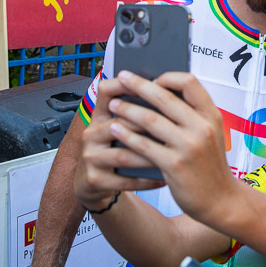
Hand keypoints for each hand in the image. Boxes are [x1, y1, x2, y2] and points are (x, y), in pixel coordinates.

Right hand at [74, 76, 164, 208]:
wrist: (93, 183)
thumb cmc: (115, 150)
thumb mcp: (120, 128)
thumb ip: (137, 112)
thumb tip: (170, 94)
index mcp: (100, 115)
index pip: (107, 91)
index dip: (126, 85)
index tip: (153, 84)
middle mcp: (92, 133)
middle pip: (120, 122)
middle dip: (148, 125)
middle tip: (174, 126)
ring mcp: (91, 156)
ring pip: (124, 154)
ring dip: (149, 156)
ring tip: (171, 156)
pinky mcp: (94, 179)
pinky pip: (124, 180)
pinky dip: (146, 180)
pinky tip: (163, 178)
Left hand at [107, 71, 234, 220]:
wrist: (221, 201)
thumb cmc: (209, 164)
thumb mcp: (211, 133)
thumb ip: (192, 115)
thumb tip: (159, 92)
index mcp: (211, 115)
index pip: (190, 82)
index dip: (169, 77)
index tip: (153, 79)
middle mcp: (202, 127)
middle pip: (164, 97)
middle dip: (139, 85)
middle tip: (122, 78)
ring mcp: (188, 146)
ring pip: (150, 120)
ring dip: (127, 109)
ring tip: (113, 104)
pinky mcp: (174, 165)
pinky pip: (144, 145)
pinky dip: (127, 135)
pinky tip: (116, 129)